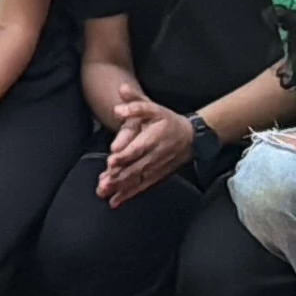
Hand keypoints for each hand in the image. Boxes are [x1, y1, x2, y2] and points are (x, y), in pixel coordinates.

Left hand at [98, 87, 192, 202]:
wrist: (191, 138)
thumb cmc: (167, 121)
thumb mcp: (153, 107)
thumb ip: (136, 103)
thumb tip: (122, 95)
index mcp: (154, 138)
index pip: (138, 148)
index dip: (125, 155)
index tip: (112, 161)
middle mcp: (155, 155)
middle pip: (136, 168)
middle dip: (119, 177)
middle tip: (104, 183)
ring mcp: (156, 168)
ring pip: (137, 179)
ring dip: (121, 188)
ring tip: (105, 193)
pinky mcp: (156, 176)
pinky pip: (142, 187)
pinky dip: (128, 194)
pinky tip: (115, 200)